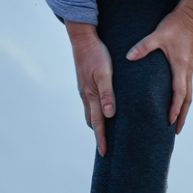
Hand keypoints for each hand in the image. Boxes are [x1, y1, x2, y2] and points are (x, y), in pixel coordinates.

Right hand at [65, 22, 114, 154]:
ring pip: (91, 113)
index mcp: (91, 95)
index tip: (104, 153)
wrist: (83, 39)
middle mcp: (86, 96)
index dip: (101, 138)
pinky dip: (97, 112)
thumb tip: (110, 115)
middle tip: (105, 150)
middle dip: (99, 135)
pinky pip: (91, 103)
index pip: (98, 123)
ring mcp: (85, 90)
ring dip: (97, 125)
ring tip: (105, 135)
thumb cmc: (97, 55)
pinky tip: (104, 112)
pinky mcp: (86, 84)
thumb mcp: (105, 73)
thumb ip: (107, 94)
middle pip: (93, 121)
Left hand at [127, 0, 192, 133]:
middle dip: (182, 116)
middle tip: (176, 131)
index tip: (170, 121)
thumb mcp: (157, 35)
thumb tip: (128, 58)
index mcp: (180, 66)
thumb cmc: (173, 26)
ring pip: (189, 95)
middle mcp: (187, 70)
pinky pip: (187, 87)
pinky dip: (183, 99)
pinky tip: (177, 104)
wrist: (189, 17)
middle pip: (188, 99)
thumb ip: (143, 47)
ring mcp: (189, 69)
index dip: (175, 108)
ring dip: (184, 110)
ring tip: (177, 123)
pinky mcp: (187, 66)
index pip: (180, 92)